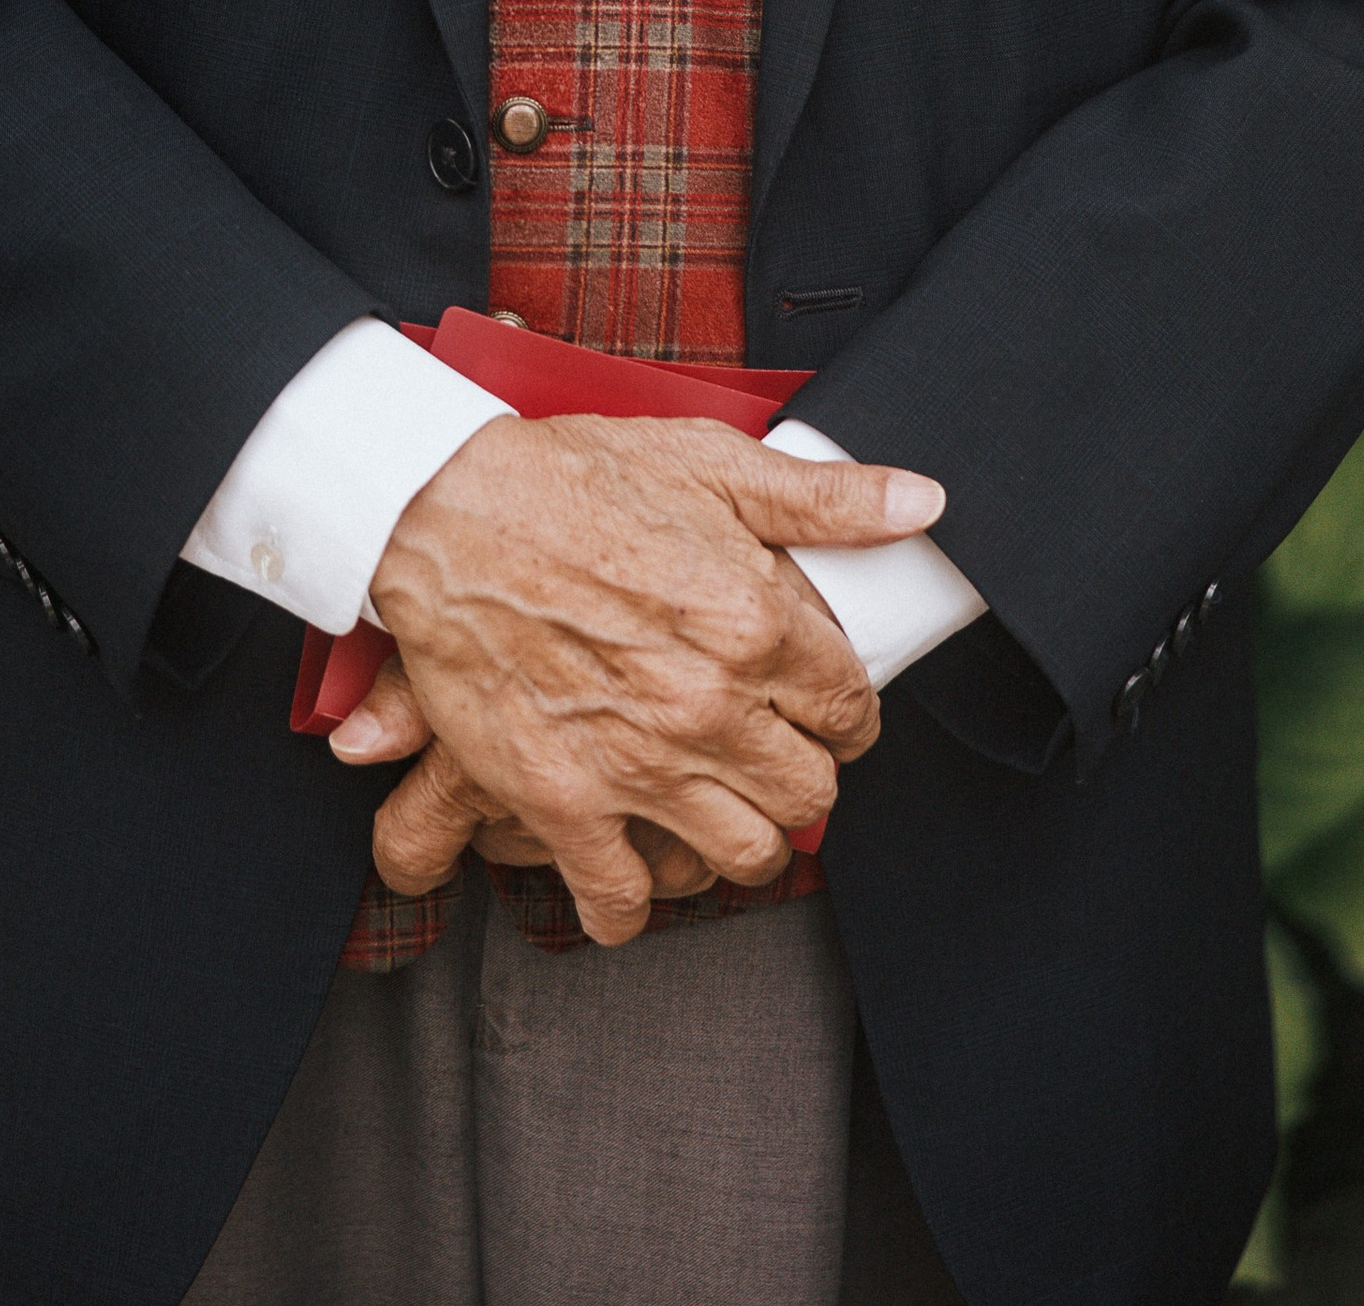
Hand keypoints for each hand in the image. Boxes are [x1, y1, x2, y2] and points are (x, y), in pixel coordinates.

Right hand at [335, 415, 942, 943]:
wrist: (441, 510)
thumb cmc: (570, 477)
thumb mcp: (708, 460)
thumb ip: (823, 496)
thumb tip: (922, 503)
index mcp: (754, 620)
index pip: (851, 709)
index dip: (844, 712)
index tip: (819, 710)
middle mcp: (708, 704)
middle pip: (809, 796)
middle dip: (801, 777)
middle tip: (769, 757)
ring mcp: (636, 762)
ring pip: (744, 856)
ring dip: (742, 841)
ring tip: (719, 810)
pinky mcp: (561, 800)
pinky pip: (623, 898)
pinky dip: (634, 902)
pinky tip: (632, 870)